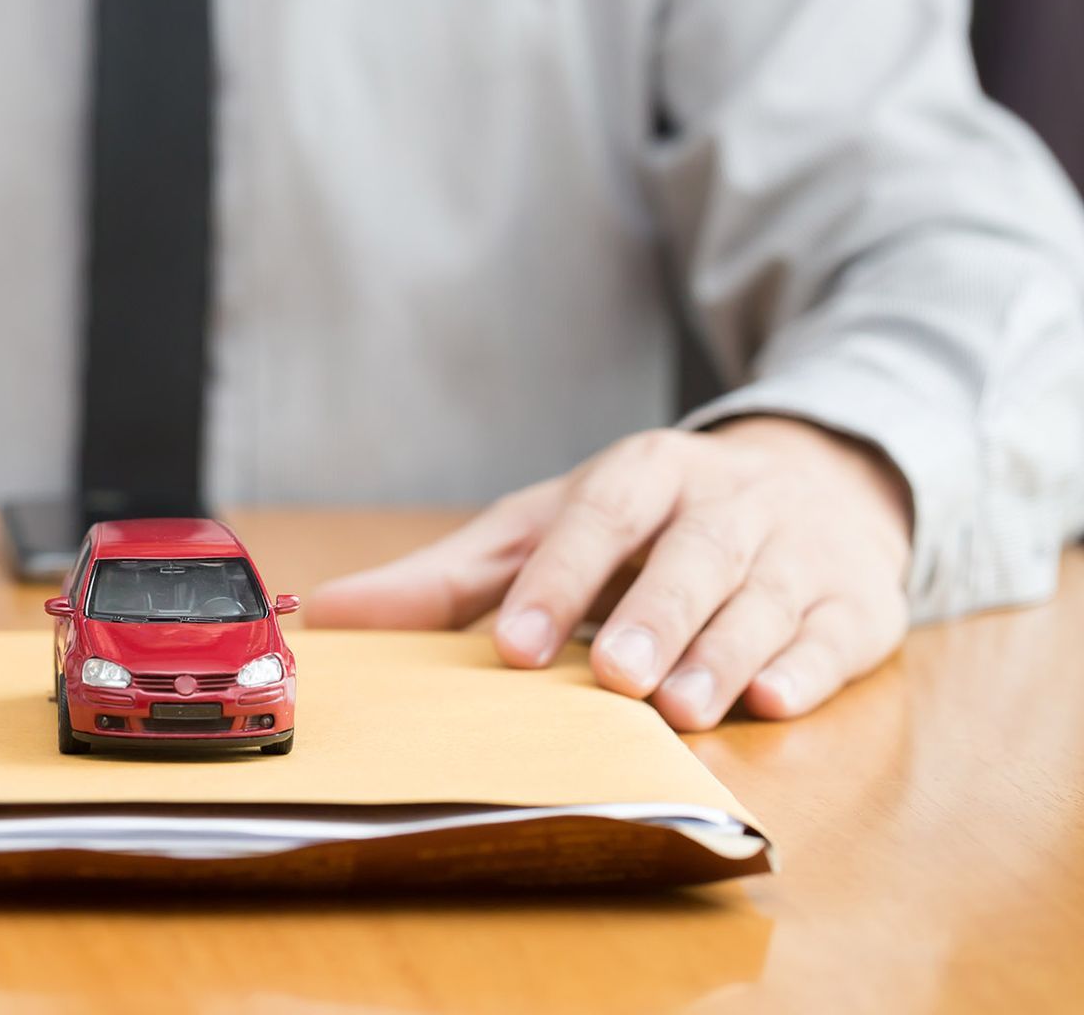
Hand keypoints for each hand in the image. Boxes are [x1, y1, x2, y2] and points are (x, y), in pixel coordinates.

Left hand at [304, 419, 912, 728]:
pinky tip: (777, 699)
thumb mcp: (549, 529)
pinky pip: (834, 635)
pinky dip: (807, 667)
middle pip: (692, 555)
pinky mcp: (856, 604)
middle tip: (613, 676)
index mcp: (644, 473)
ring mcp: (798, 551)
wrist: (814, 483)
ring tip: (681, 710)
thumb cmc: (649, 524)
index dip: (557, 577)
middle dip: (653, 614)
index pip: (598, 516)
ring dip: (722, 655)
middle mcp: (726, 503)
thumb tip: (328, 616)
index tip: (514, 643)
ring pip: (763, 601)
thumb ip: (448, 579)